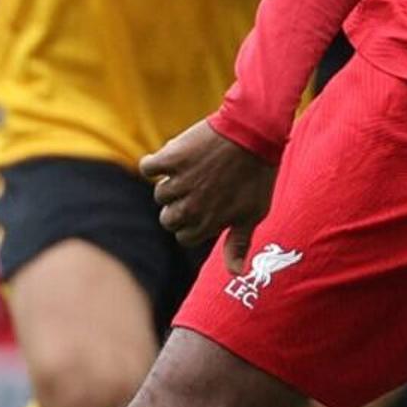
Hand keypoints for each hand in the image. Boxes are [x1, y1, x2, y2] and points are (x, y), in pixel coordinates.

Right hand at [140, 119, 275, 262]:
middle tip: (201, 188)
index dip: (195, 223)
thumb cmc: (258, 175)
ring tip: (197, 170)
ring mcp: (180, 182)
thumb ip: (239, 245)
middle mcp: (191, 206)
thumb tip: (237, 275)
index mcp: (208, 222)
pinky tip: (174, 158)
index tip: (208, 207)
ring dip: (173, 183)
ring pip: (160, 194)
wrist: (256, 132)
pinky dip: (156, 163)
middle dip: (181, 207)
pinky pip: (148, 167)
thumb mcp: (255, 213)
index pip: (184, 236)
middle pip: (168, 219)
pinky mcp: (171, 158)